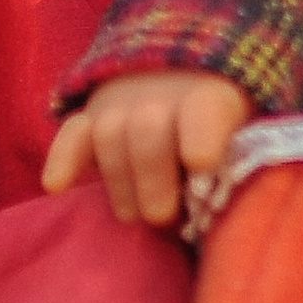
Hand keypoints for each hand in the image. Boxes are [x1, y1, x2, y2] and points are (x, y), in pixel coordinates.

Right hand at [44, 74, 252, 228]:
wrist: (185, 84)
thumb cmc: (225, 138)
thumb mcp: (244, 142)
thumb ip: (235, 168)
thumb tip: (219, 208)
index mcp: (212, 100)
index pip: (203, 112)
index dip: (199, 137)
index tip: (200, 164)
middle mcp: (163, 97)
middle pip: (147, 130)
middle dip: (152, 180)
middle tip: (163, 217)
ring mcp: (122, 104)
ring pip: (108, 135)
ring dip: (120, 182)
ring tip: (134, 214)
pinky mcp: (91, 118)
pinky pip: (72, 133)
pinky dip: (62, 159)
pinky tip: (57, 187)